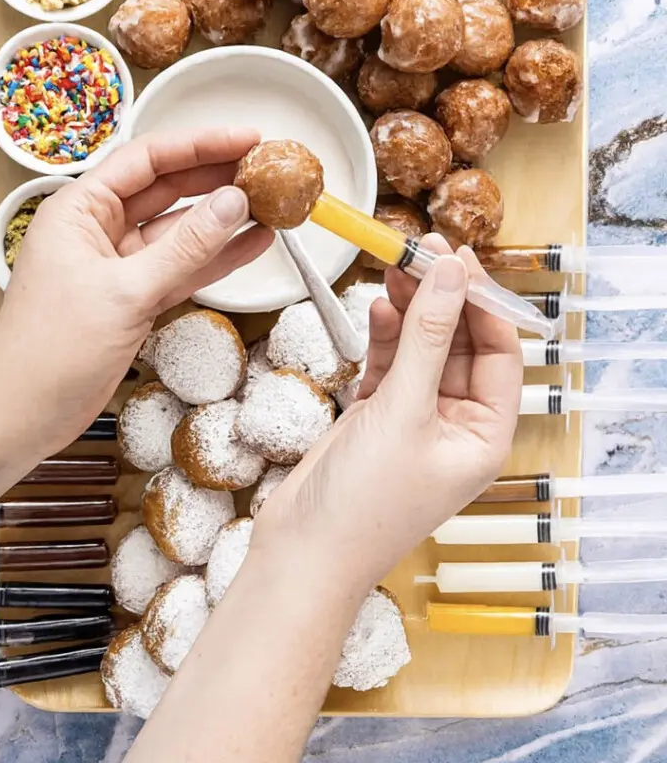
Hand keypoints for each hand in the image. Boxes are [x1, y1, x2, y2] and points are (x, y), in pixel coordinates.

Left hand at [0, 128, 271, 453]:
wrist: (23, 416)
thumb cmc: (52, 349)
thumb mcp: (126, 292)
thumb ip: (186, 247)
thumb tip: (234, 203)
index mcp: (81, 209)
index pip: (148, 158)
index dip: (200, 144)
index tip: (248, 138)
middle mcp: (99, 228)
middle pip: (168, 188)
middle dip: (217, 177)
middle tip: (268, 168)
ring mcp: (119, 265)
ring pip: (180, 230)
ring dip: (224, 218)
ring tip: (273, 201)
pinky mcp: (135, 297)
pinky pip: (183, 268)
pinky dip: (217, 258)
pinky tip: (255, 243)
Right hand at [252, 234, 522, 593]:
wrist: (301, 552)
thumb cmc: (364, 504)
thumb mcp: (402, 411)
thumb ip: (427, 337)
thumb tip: (450, 274)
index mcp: (484, 435)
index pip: (500, 353)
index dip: (482, 303)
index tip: (459, 259)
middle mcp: (455, 424)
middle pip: (458, 343)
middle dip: (442, 298)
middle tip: (422, 249)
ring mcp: (414, 418)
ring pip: (422, 347)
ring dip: (411, 308)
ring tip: (394, 264)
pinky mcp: (377, 414)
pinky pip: (391, 362)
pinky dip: (385, 333)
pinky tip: (379, 305)